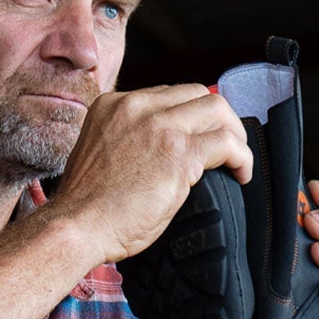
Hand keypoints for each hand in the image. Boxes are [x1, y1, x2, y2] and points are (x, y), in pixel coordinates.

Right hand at [52, 86, 252, 265]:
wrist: (76, 226)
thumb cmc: (84, 207)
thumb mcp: (100, 153)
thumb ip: (126, 141)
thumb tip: (156, 152)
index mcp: (114, 104)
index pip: (167, 94)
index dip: (189, 115)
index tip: (198, 135)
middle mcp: (138, 106)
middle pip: (197, 92)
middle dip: (217, 117)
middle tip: (226, 144)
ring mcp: (160, 127)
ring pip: (217, 109)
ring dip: (234, 132)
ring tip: (237, 158)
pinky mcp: (179, 153)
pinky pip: (226, 143)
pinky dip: (241, 157)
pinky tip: (241, 173)